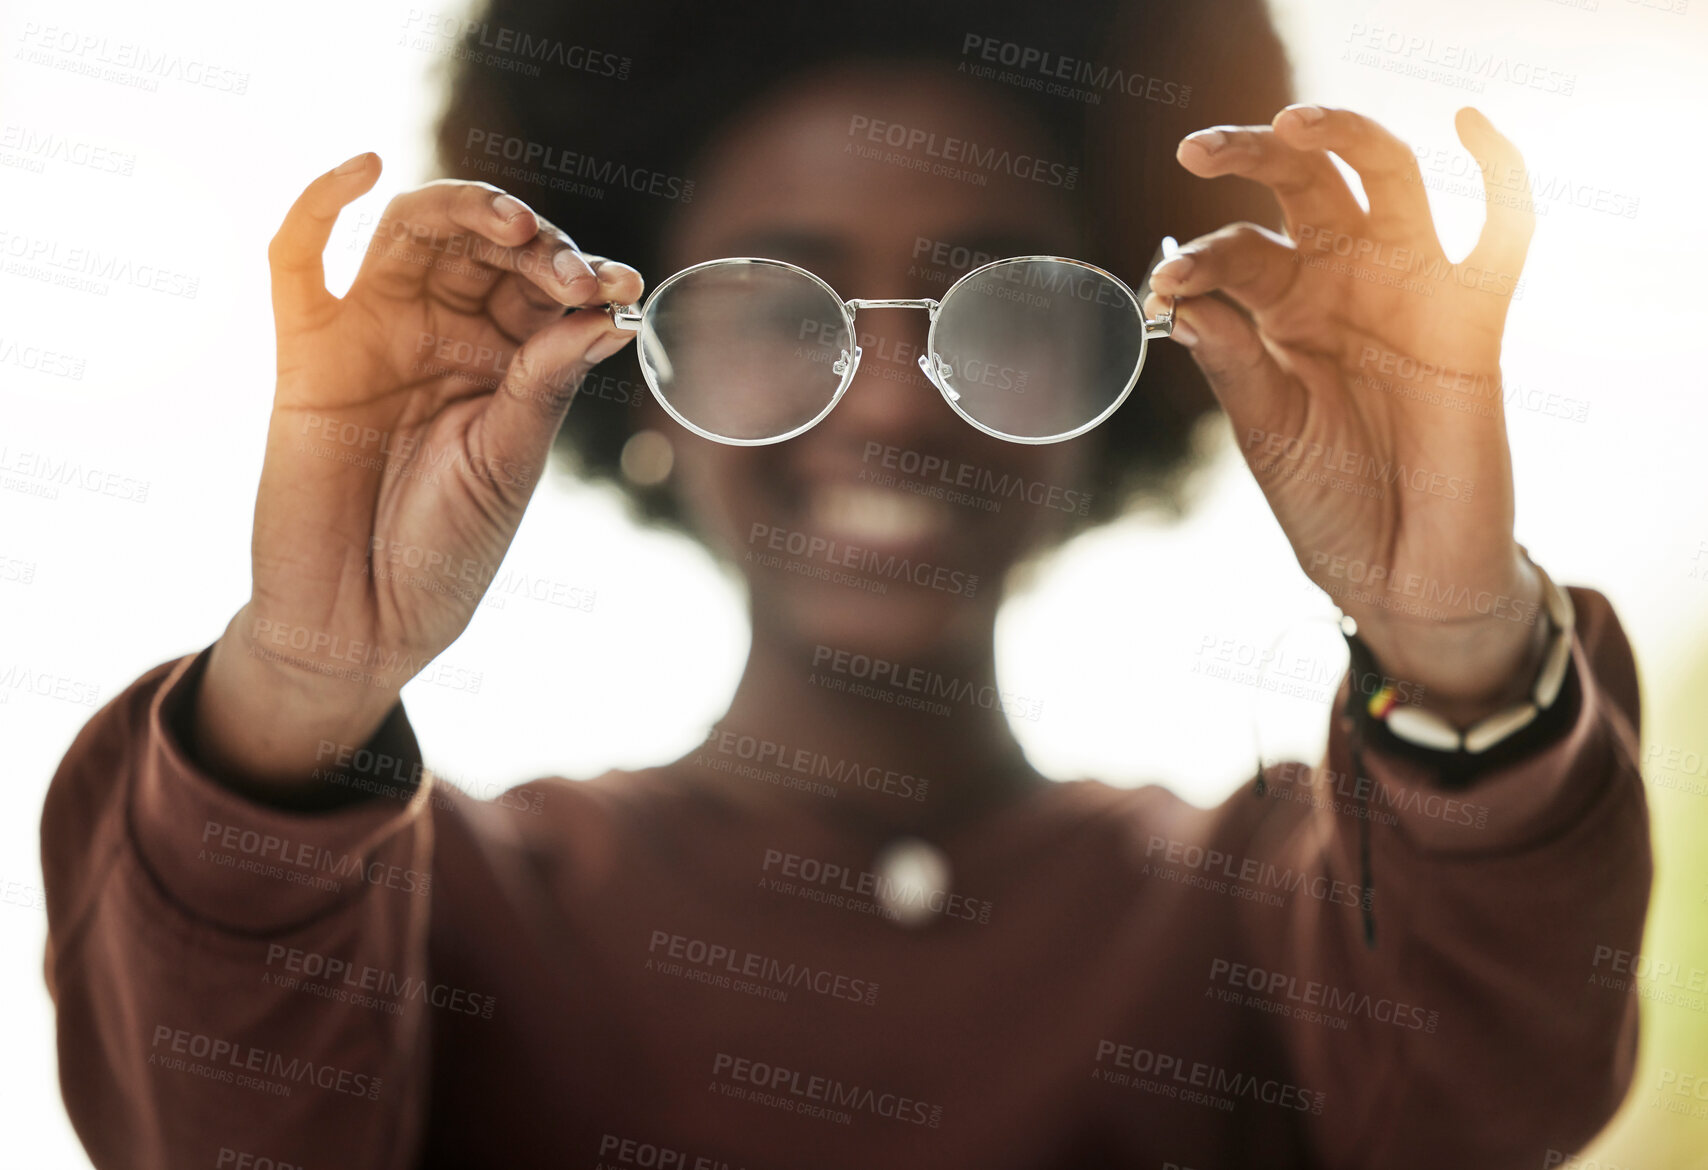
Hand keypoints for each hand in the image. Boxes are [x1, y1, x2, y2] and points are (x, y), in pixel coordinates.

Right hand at [196, 154, 642, 793]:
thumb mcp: (511, 460)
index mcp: (503, 358)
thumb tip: (616, 313)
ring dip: (460, 210)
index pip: (541, 283)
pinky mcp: (305, 350)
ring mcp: (372, 333)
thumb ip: (547, 381)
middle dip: (531, 242)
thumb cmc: (449, 549)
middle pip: (481, 243)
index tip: (623, 288)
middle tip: (566, 269)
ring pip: (410, 232)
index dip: (581, 273)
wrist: (366, 624)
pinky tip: (366, 168)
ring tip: (511, 225)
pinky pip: (297, 257)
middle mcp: (440, 332)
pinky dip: (320, 202)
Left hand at [1149, 105, 1546, 723]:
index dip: (1199, 259)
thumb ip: (1234, 362)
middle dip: (1252, 153)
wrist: (1398, 580)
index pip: (1238, 253)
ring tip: (1292, 123)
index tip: (1164, 282)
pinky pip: (1503, 230)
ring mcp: (1410, 292)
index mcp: (1282, 311)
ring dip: (1346, 136)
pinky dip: (1502, 170)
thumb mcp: (1267, 434)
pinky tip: (1472, 124)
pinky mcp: (1473, 319)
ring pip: (1387, 179)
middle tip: (1198, 148)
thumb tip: (1179, 295)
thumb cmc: (1330, 506)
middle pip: (1303, 184)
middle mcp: (1344, 285)